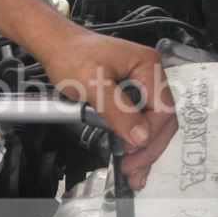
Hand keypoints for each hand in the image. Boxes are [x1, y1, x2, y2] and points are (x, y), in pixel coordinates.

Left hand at [35, 25, 176, 189]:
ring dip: (144, 148)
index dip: (150, 135)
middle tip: (133, 171)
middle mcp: (150, 75)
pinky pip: (139, 120)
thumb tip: (140, 138)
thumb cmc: (70, 56)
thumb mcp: (93, 85)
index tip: (131, 153)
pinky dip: (134, 139)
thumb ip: (118, 110)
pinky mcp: (130, 94)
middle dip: (150, 148)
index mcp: (148, 66)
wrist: (54, 44)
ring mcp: (141, 85)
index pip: (163, 109)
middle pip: (162, 119)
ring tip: (133, 172)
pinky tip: (130, 156)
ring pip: (152, 123)